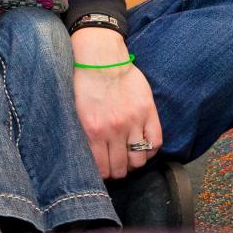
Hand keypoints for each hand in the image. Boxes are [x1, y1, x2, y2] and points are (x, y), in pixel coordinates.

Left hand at [74, 62, 161, 179]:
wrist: (101, 58)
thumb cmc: (85, 83)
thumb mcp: (77, 111)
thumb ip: (85, 134)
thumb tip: (90, 155)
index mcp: (93, 130)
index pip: (102, 167)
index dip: (104, 174)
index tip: (104, 172)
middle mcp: (114, 130)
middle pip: (121, 167)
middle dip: (118, 172)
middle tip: (117, 168)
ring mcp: (133, 122)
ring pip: (139, 159)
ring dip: (135, 164)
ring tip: (130, 159)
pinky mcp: (148, 112)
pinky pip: (155, 143)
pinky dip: (151, 151)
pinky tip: (144, 149)